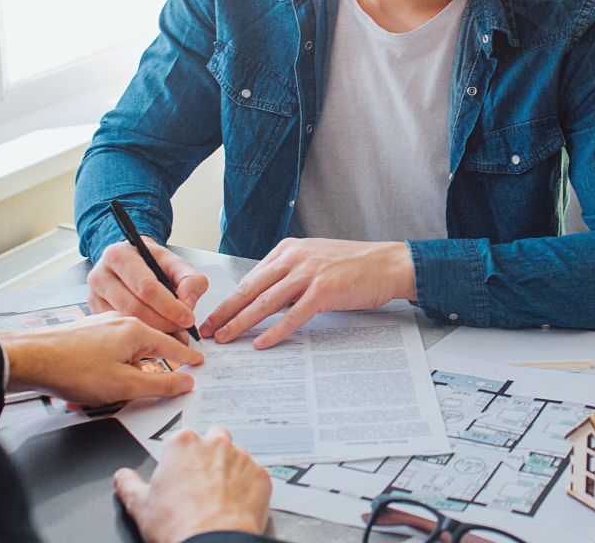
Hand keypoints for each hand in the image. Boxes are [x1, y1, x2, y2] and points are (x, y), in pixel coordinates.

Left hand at [0, 312, 204, 405]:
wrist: (29, 359)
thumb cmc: (74, 370)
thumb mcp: (125, 386)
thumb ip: (160, 385)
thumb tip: (185, 382)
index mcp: (136, 331)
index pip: (172, 345)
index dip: (187, 357)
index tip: (199, 362)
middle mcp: (121, 322)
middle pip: (150, 347)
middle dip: (154, 368)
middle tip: (161, 383)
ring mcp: (102, 326)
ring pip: (127, 350)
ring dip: (127, 371)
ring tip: (115, 391)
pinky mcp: (86, 334)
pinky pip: (110, 351)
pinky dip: (111, 367)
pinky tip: (98, 383)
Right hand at [87, 237, 208, 335]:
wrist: (133, 261)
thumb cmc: (153, 262)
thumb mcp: (176, 264)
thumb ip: (190, 279)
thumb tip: (187, 303)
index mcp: (120, 255)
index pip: (146, 287)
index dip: (170, 306)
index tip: (187, 318)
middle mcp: (100, 274)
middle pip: (134, 307)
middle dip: (162, 322)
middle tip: (182, 330)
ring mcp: (94, 295)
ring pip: (125, 321)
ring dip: (153, 332)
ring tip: (172, 333)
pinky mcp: (94, 311)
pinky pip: (118, 328)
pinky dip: (139, 335)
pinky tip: (155, 334)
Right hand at [114, 427, 271, 542]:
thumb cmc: (177, 524)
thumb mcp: (140, 505)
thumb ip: (129, 484)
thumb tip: (122, 477)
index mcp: (183, 443)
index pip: (182, 438)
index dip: (181, 457)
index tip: (179, 472)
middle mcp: (215, 444)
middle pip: (214, 437)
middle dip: (209, 453)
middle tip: (201, 480)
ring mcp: (242, 458)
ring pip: (237, 455)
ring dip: (230, 468)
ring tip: (219, 495)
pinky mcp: (261, 476)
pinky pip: (255, 475)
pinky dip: (248, 486)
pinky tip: (236, 503)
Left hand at [201, 238, 416, 348]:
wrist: (388, 263)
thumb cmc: (355, 265)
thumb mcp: (315, 260)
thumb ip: (289, 275)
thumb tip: (266, 301)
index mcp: (288, 250)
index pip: (250, 278)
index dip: (229, 299)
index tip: (213, 316)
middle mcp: (294, 258)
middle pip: (250, 289)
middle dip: (224, 312)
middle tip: (206, 330)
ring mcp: (308, 274)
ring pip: (264, 303)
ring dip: (240, 323)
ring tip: (225, 338)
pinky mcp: (323, 291)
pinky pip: (292, 316)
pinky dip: (274, 331)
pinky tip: (261, 343)